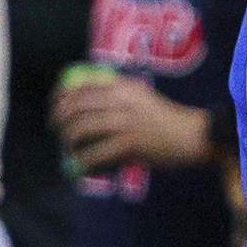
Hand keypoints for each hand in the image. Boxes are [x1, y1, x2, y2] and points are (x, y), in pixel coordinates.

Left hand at [52, 72, 210, 172]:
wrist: (192, 135)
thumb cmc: (166, 118)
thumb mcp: (142, 97)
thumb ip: (118, 96)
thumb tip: (85, 102)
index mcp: (125, 86)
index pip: (83, 82)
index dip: (61, 92)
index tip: (54, 103)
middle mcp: (122, 99)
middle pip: (76, 104)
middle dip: (58, 117)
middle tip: (54, 127)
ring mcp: (124, 121)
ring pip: (80, 127)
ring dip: (67, 139)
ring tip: (67, 146)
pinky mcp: (128, 142)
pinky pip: (95, 152)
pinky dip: (82, 160)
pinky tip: (79, 164)